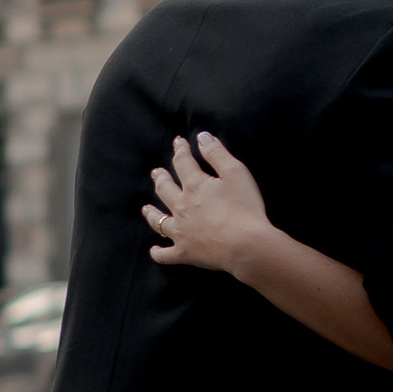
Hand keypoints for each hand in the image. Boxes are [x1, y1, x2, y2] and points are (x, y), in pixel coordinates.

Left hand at [143, 131, 271, 274]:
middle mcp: (182, 207)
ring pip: (158, 221)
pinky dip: (158, 252)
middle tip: (156, 172)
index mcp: (195, 186)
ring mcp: (181, 232)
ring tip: (146, 209)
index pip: (182, 163)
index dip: (180, 150)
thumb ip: (217, 153)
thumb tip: (201, 137)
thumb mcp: (236, 173)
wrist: (246, 245)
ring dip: (151, 213)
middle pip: (164, 189)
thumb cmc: (245, 208)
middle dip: (161, 178)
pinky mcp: (185, 253)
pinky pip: (165, 255)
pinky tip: (154, 250)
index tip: (178, 142)